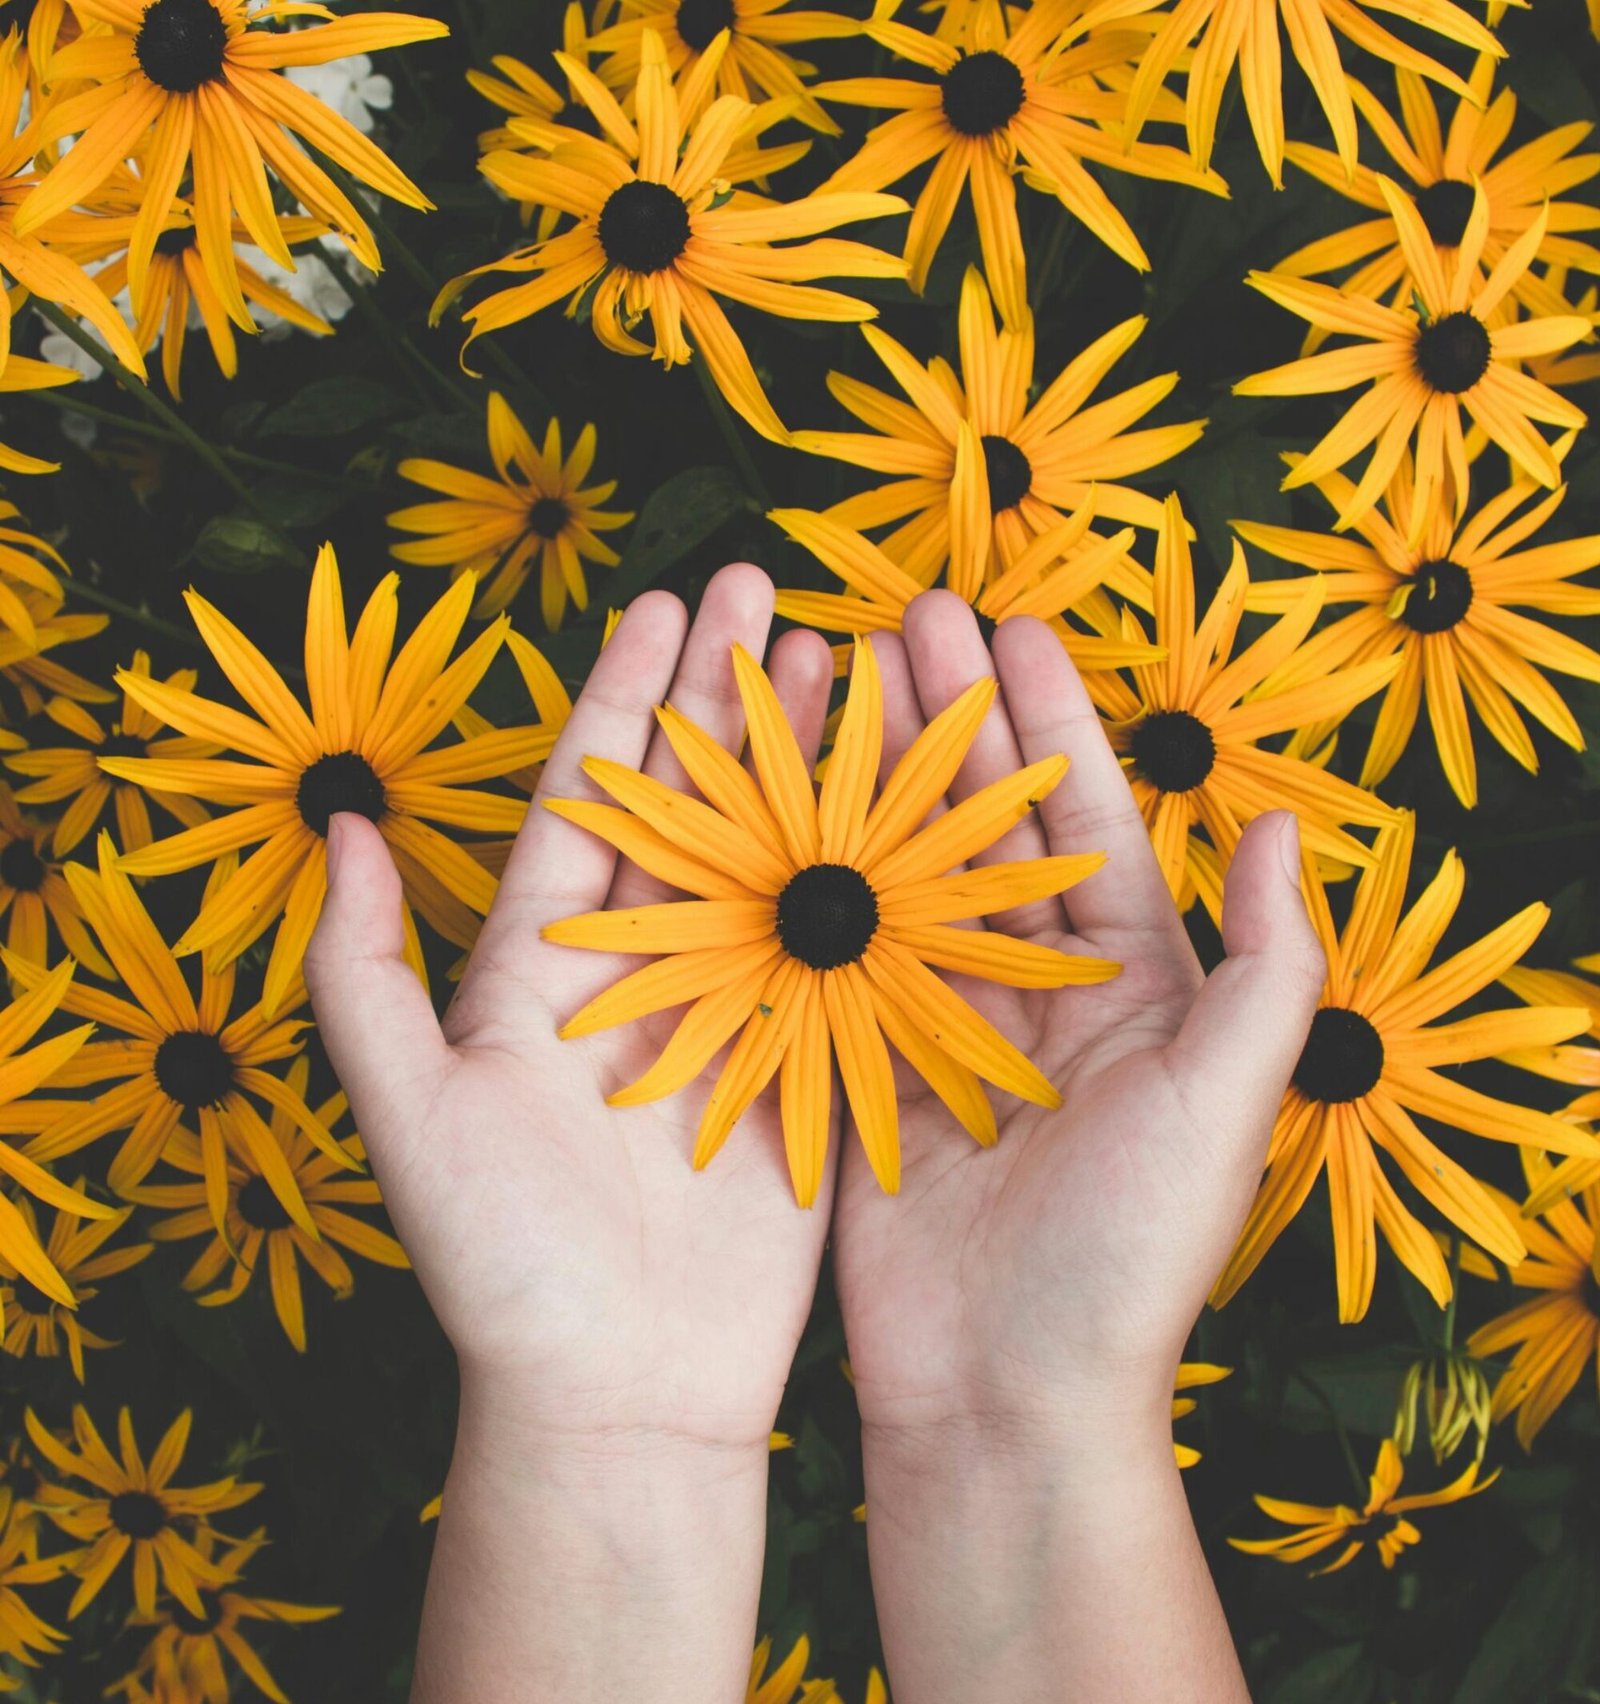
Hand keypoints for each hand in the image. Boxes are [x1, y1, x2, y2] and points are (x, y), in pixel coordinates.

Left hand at [304, 565, 837, 1703]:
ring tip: (843, 661)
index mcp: (547, 963)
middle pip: (692, 802)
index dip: (625, 697)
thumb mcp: (408, 1114)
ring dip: (806, 759)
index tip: (662, 604)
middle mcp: (644, 968)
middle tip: (767, 592)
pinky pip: (840, 948)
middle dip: (725, 695)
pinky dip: (874, 871)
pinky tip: (907, 799)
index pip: (592, 796)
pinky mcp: (805, 1065)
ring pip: (776, 854)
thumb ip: (362, 975)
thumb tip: (346, 827)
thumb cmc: (501, 1265)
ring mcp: (732, 1011)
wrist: (619, 1392)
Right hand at [833, 591, 1326, 1440]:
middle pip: (981, 822)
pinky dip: (805, 876)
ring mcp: (939, 1021)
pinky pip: (834, 951)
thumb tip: (1283, 825)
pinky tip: (771, 805)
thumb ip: (1265, 967)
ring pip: (900, 868)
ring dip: (868, 775)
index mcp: (1128, 983)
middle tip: (897, 618)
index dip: (1046, 718)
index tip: (1005, 625)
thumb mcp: (1223, 1105)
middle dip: (943, 717)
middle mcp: (1031, 986)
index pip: (1083, 818)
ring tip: (828, 678)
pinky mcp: (861, 1066)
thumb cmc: (1126, 1257)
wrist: (1004, 1394)